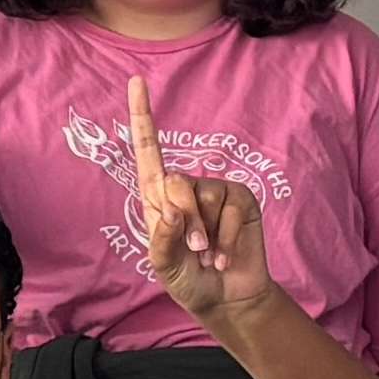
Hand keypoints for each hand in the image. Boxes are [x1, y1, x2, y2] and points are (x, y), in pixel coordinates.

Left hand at [128, 75, 276, 332]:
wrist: (225, 298)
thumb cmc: (187, 279)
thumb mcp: (163, 264)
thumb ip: (162, 238)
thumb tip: (174, 210)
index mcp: (158, 198)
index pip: (148, 151)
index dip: (142, 116)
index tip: (137, 81)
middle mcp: (185, 188)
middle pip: (175, 182)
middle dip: (184, 220)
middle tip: (194, 249)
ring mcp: (215, 190)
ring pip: (204, 196)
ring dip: (207, 233)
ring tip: (209, 254)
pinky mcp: (241, 198)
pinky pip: (231, 207)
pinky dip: (227, 235)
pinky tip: (224, 254)